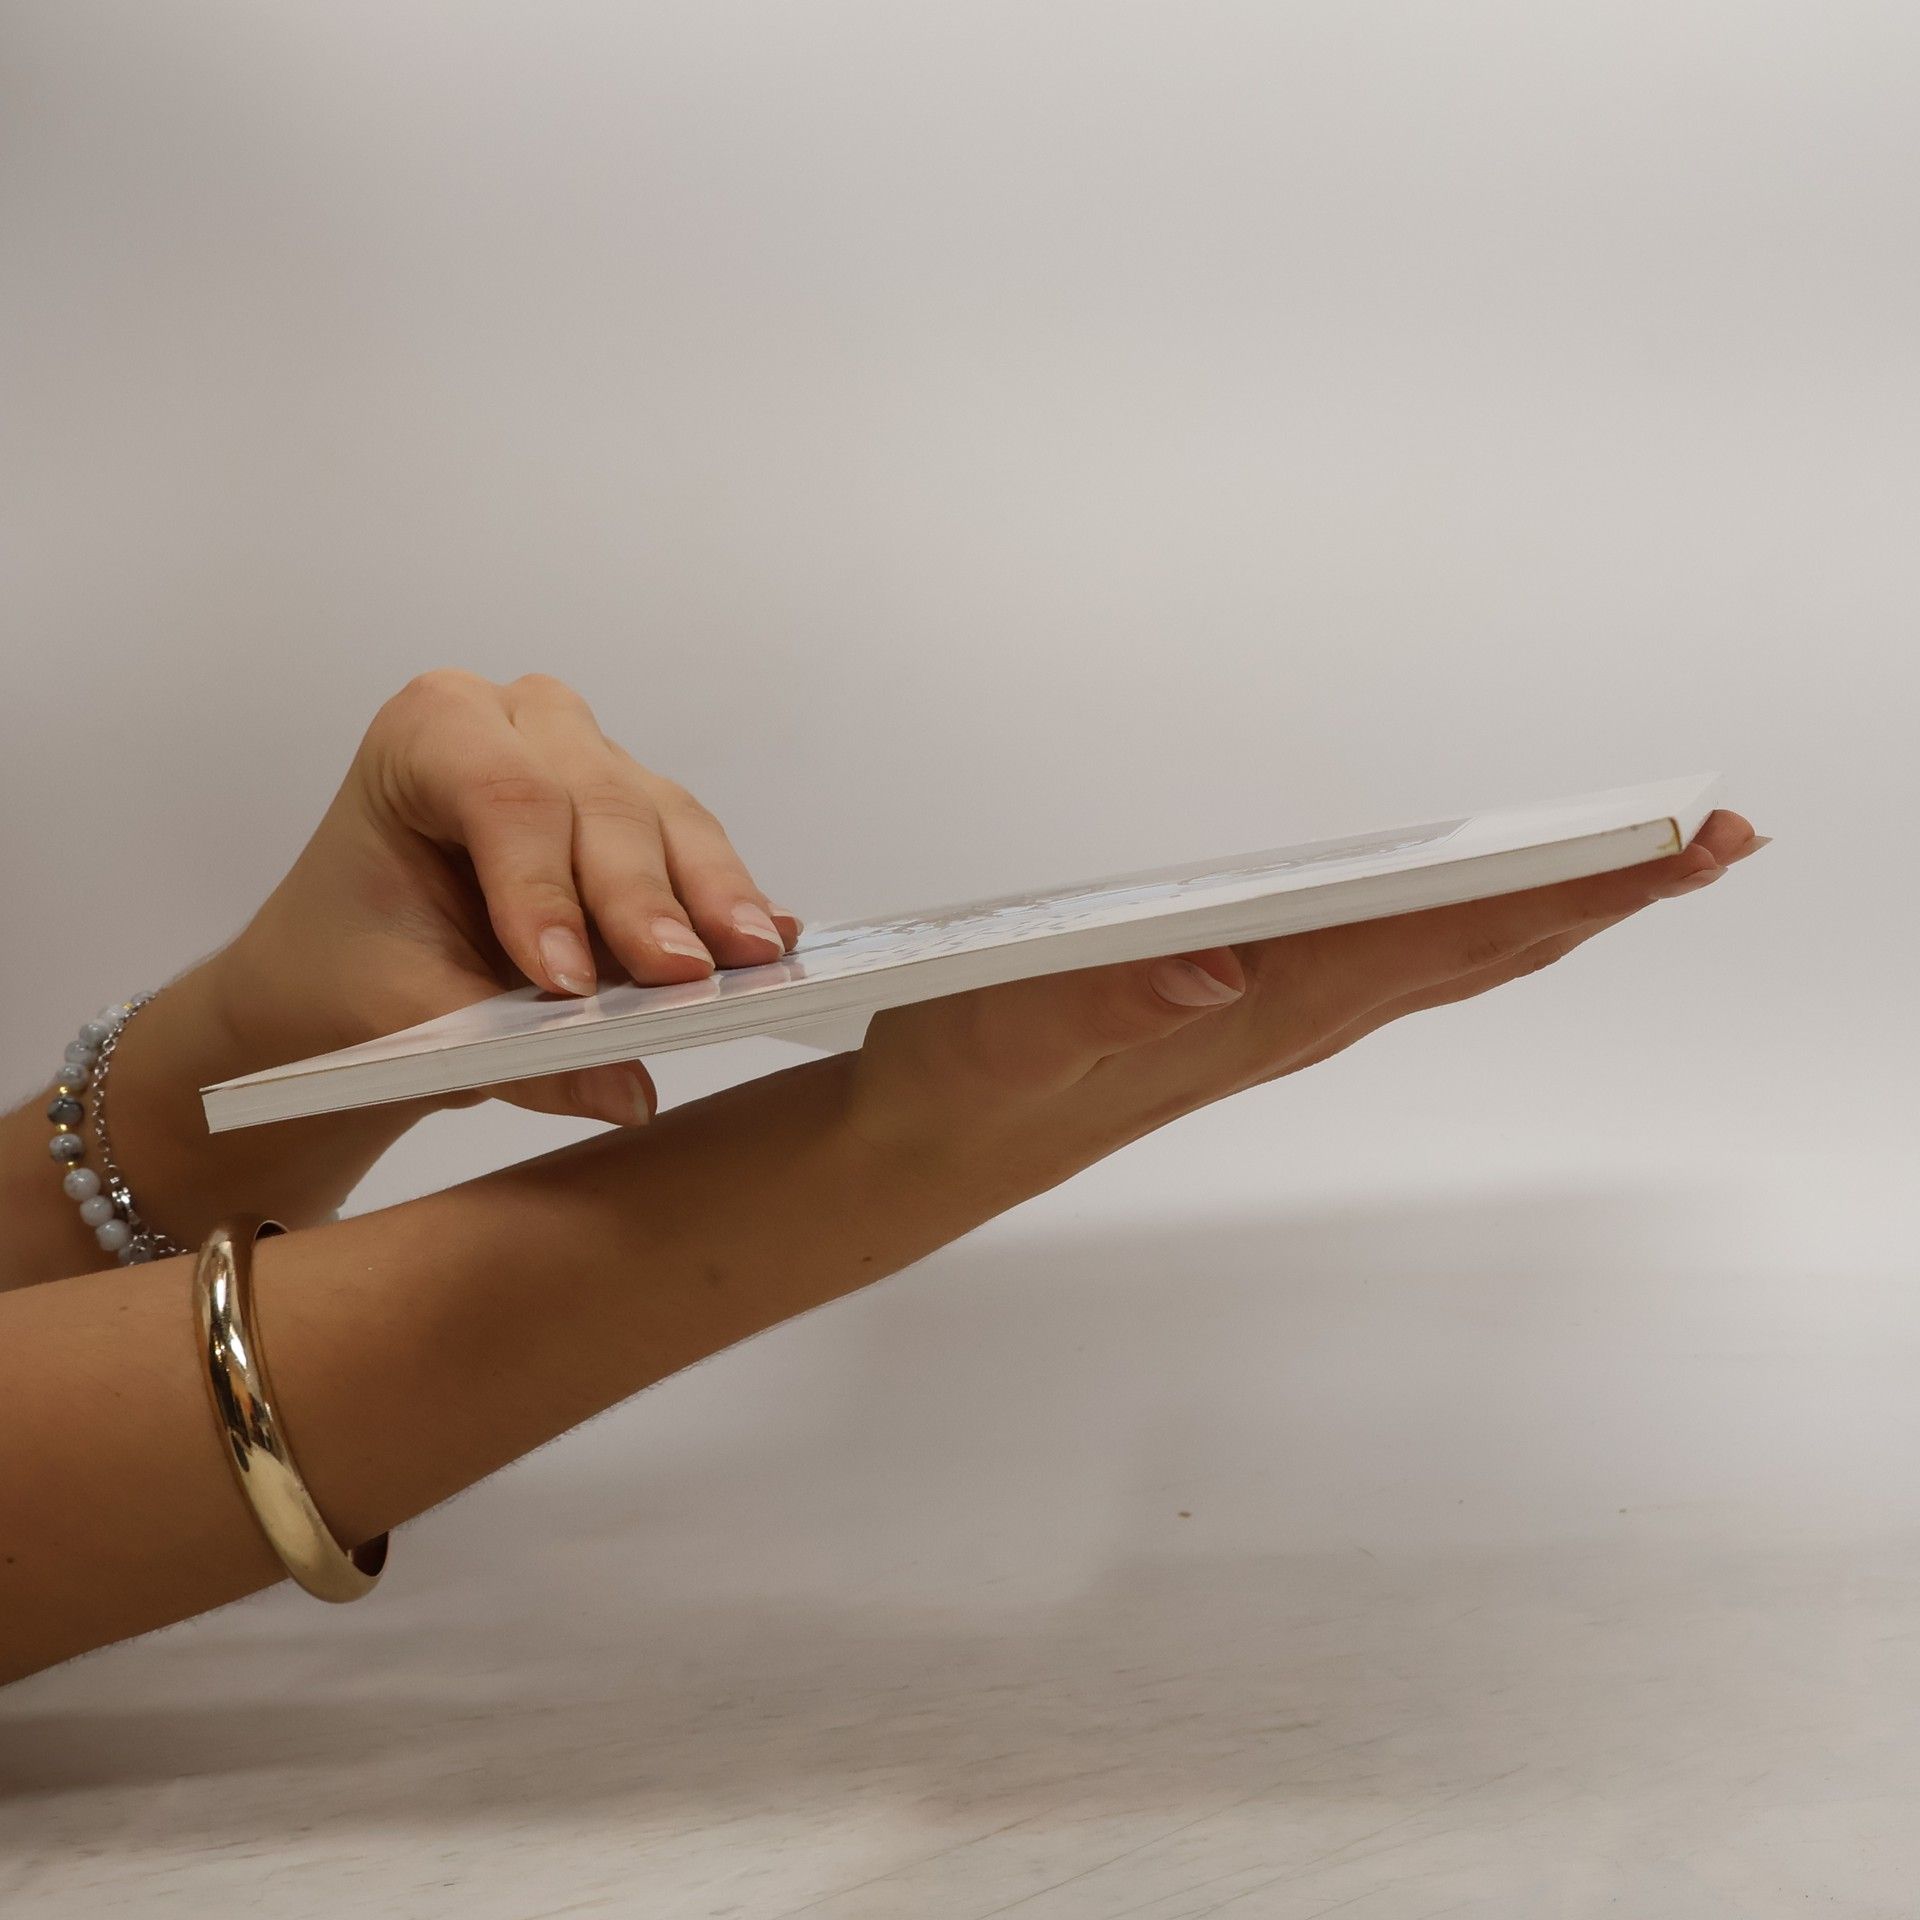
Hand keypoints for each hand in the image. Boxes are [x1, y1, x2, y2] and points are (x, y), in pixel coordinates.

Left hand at [212, 670, 800, 1126]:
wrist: (357, 974)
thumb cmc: (360, 969)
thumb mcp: (410, 1019)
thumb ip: (511, 1052)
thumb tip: (625, 1091)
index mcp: (427, 733)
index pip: (502, 796)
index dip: (543, 886)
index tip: (566, 981)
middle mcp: (520, 722)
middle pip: (598, 802)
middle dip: (641, 898)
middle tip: (681, 980)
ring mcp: (592, 757)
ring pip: (664, 820)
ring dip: (707, 898)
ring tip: (748, 963)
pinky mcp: (647, 811)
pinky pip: (698, 849)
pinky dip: (728, 903)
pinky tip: (770, 944)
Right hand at [850, 810, 1764, 1167]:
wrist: (934, 1154)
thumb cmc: (967, 1082)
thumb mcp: (1008, 1031)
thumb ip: (1105, 999)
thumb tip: (1221, 961)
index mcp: (1250, 1013)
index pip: (1434, 939)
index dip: (1559, 890)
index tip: (1667, 848)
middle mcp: (1287, 1024)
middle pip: (1476, 953)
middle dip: (1600, 898)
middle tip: (1712, 841)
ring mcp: (1278, 1028)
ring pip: (1448, 966)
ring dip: (1552, 917)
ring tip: (1636, 873)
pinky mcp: (1251, 1022)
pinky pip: (1400, 973)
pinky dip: (1475, 936)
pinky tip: (1491, 924)